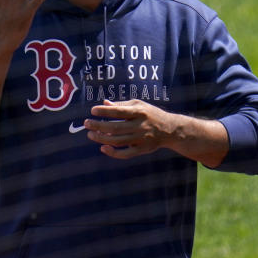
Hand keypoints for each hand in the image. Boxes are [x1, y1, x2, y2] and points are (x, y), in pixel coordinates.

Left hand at [84, 99, 229, 166]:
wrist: (170, 129)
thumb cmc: (150, 114)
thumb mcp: (138, 105)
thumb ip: (121, 105)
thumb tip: (104, 103)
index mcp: (139, 112)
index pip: (119, 111)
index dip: (105, 111)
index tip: (93, 110)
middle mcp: (140, 125)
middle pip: (116, 127)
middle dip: (99, 126)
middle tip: (86, 123)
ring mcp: (141, 139)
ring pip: (118, 141)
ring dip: (102, 138)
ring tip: (91, 134)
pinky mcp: (142, 149)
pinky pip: (125, 154)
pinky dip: (113, 152)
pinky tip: (103, 148)